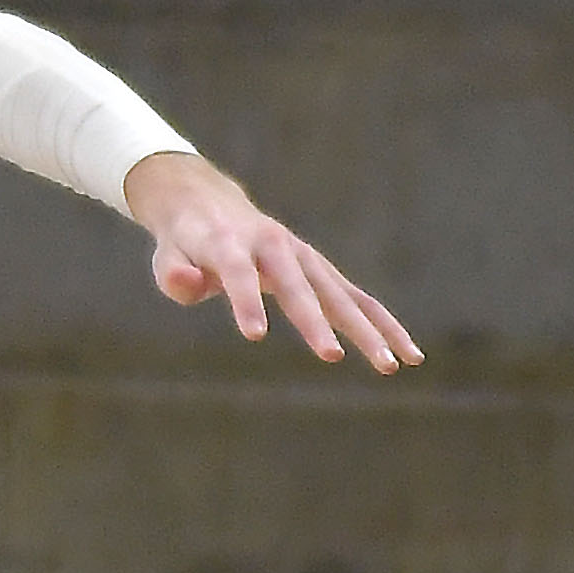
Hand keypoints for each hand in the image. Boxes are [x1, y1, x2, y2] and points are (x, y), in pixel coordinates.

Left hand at [126, 152, 420, 372]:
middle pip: (300, 288)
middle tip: (331, 359)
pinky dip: (382, 325)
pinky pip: (358, 300)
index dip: (245, 302)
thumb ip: (174, 274)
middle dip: (316, 324)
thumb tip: (190, 285)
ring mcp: (306, 258)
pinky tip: (406, 354)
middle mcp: (277, 247)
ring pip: (342, 295)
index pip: (239, 274)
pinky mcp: (322, 272)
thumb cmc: (184, 243)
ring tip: (391, 365)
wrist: (212, 207)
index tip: (254, 335)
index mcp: (232, 243)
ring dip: (367, 330)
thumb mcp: (166, 255)